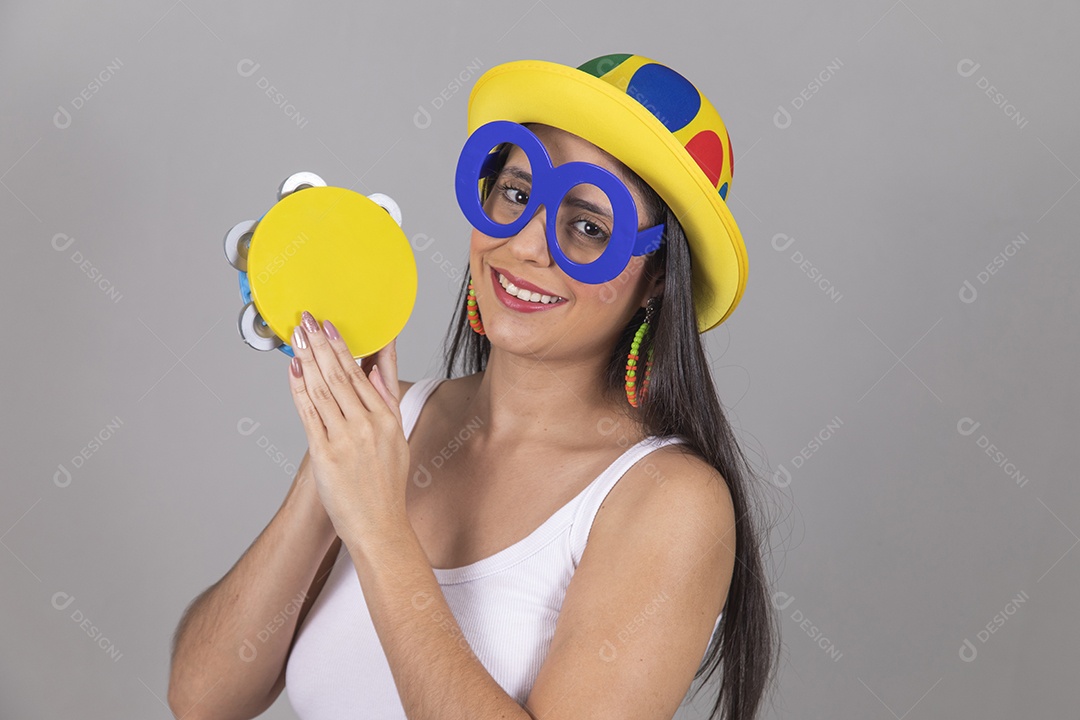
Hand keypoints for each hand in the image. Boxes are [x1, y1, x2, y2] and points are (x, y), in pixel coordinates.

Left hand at [287, 310, 407, 548]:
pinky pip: (309, 413)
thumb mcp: (396, 438)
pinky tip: (293, 370)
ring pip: (322, 389)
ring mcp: (346, 438)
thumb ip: (385, 401)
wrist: (378, 525)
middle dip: (321, 344)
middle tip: (307, 320)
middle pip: (339, 375)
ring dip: (307, 359)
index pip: (361, 374)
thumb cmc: (385, 484)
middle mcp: (368, 424)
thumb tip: (373, 370)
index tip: (330, 327)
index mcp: (387, 418)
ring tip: (298, 337)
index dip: (343, 348)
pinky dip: (298, 389)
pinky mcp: (326, 453)